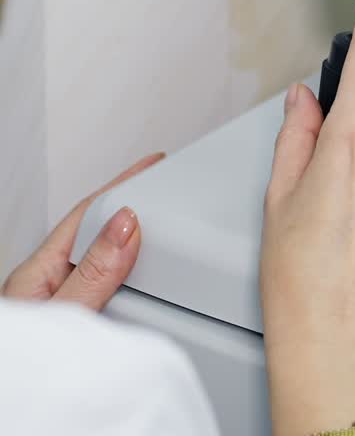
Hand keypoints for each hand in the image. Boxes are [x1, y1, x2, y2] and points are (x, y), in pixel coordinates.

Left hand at [2, 152, 164, 310]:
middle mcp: (44, 283)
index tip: (155, 163)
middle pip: (95, 228)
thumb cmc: (19, 361)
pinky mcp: (68, 322)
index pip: (88, 212)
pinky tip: (134, 268)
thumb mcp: (60, 317)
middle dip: (131, 202)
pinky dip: (124, 266)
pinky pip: (102, 280)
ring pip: (99, 254)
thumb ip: (94, 274)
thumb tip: (126, 221)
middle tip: (165, 181)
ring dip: (129, 237)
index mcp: (37, 274)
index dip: (124, 184)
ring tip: (159, 220)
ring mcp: (54, 301)